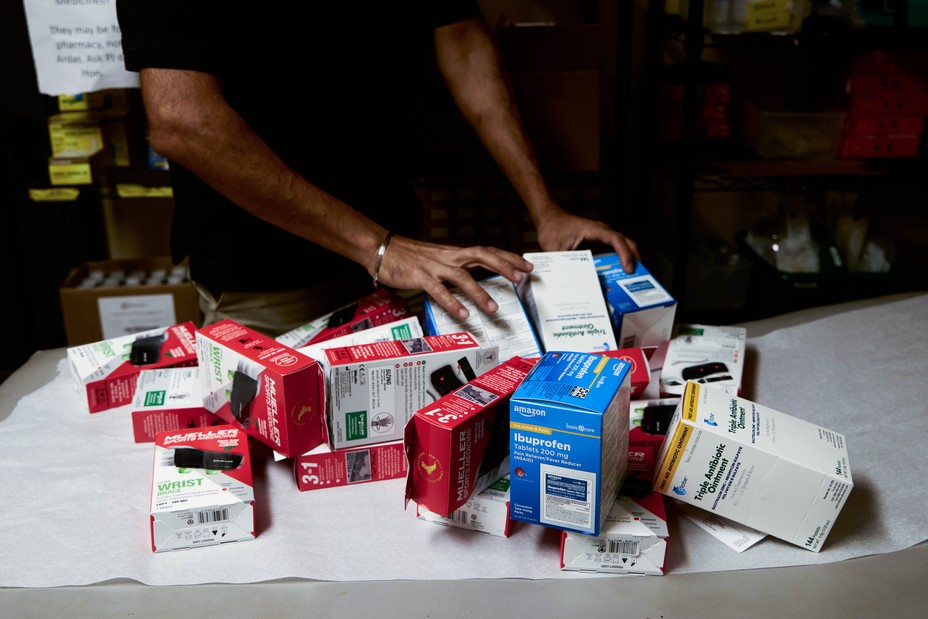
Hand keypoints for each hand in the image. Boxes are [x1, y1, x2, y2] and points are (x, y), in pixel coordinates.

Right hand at [374, 236, 533, 318]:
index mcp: (455, 252)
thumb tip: (474, 280)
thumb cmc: (409, 256)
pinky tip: (464, 315)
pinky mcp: (420, 277)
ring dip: (480, 292)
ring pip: (463, 277)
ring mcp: (435, 267)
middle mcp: (449, 257)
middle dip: (504, 266)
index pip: (487, 251)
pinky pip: (439, 291)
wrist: (382, 249)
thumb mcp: (439, 259)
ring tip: (494, 309)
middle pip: (482, 256)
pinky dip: (452, 303)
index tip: (527, 265)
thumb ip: (456, 268)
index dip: (508, 257)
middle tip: (521, 278)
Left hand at [535, 209, 639, 272]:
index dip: (625, 254)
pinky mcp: (597, 243)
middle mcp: (601, 232)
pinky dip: (617, 262)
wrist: (549, 218)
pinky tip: (614, 275)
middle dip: (634, 258)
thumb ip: (560, 265)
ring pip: (621, 246)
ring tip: (629, 279)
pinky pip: (612, 251)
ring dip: (627, 260)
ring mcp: (601, 237)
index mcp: (594, 230)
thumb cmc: (552, 228)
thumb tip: (566, 282)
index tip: (628, 268)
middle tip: (637, 276)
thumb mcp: (553, 248)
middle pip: (626, 242)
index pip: (616, 239)